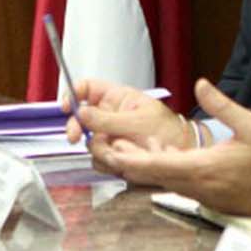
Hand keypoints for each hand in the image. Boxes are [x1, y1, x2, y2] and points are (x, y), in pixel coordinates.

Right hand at [63, 77, 193, 150]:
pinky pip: (99, 159)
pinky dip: (107, 162)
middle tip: (75, 137)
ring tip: (119, 151)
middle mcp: (110, 116)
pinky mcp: (113, 155)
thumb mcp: (137, 121)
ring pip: (89, 142)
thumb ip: (107, 119)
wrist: (183, 155)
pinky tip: (122, 161)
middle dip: (77, 128)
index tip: (67, 106)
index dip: (74, 94)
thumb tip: (81, 112)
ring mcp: (110, 136)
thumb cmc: (168, 130)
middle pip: (80, 118)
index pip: (87, 88)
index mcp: (116, 98)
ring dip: (99, 149)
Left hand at [90, 81, 250, 216]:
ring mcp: (199, 194)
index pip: (155, 165)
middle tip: (106, 142)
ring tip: (123, 144)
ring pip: (160, 179)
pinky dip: (160, 170)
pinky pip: (174, 183)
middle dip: (126, 160)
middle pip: (150, 175)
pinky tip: (156, 153)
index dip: (129, 158)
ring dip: (142, 164)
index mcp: (201, 168)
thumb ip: (222, 105)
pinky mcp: (204, 198)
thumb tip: (201, 84)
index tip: (110, 148)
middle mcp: (195, 185)